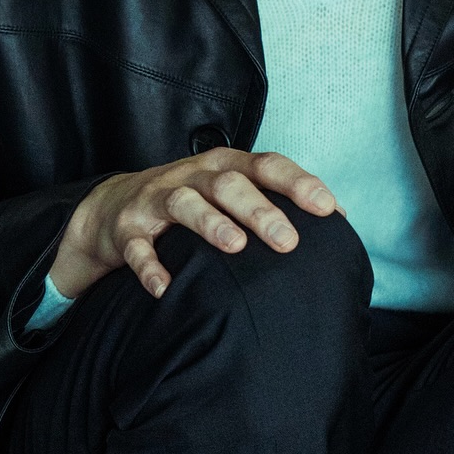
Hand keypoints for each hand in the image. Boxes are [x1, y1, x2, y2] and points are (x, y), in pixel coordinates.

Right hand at [49, 149, 343, 300]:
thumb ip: (276, 200)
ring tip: (235, 246)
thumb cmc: (190, 201)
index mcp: (224, 166)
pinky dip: (150, 266)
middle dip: (260, 210)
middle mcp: (192, 176)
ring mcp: (157, 200)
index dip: (298, 183)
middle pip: (228, 184)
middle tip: (289, 241)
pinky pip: (138, 246)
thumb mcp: (229, 192)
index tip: (328, 208)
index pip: (266, 166)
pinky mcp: (127, 228)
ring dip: (211, 223)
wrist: (111, 208)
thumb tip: (341, 219)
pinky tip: (165, 288)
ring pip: (185, 203)